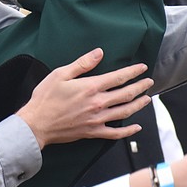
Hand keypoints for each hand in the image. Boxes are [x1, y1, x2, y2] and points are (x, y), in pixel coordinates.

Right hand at [17, 48, 152, 148]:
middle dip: (140, 87)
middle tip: (149, 82)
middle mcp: (98, 104)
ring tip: (147, 99)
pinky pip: (115, 133)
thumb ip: (82, 63)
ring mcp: (97, 119)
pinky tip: (136, 127)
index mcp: (91, 87)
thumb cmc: (45, 98)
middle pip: (126, 94)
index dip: (133, 71)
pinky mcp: (92, 132)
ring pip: (125, 112)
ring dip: (139, 105)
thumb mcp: (60, 74)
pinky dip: (128, 131)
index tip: (142, 67)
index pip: (119, 77)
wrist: (36, 124)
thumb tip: (99, 53)